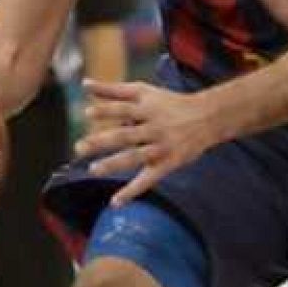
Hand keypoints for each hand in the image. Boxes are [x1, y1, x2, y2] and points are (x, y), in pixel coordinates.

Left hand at [74, 80, 222, 206]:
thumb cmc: (168, 103)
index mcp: (147, 108)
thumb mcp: (144, 92)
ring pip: (135, 157)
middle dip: (103, 141)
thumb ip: (113, 90)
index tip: (87, 113)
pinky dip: (132, 192)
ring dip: (114, 164)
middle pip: (126, 135)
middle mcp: (154, 127)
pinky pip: (148, 179)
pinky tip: (115, 202)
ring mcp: (161, 147)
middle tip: (79, 147)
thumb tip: (84, 84)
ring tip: (94, 170)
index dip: (107, 110)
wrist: (208, 117)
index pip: (124, 109)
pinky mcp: (168, 164)